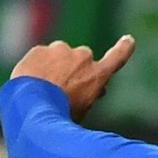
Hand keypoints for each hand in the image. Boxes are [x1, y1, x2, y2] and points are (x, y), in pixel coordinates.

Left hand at [9, 35, 133, 119]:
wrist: (33, 105)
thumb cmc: (60, 117)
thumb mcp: (81, 112)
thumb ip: (87, 96)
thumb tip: (90, 89)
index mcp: (97, 75)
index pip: (117, 58)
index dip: (124, 48)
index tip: (128, 40)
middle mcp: (83, 58)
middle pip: (80, 60)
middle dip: (73, 69)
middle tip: (61, 89)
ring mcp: (60, 51)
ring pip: (58, 57)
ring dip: (53, 68)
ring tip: (41, 90)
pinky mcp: (40, 49)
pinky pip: (39, 58)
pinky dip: (35, 68)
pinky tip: (29, 84)